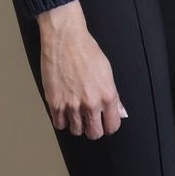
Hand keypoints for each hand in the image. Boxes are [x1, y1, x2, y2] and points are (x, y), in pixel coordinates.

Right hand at [37, 1, 126, 140]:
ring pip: (76, 131)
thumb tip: (120, 112)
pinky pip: (59, 124)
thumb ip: (114, 96)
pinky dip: (62, 120)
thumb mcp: (108, 72)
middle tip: (91, 121)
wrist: (65, 41)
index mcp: (107, 95)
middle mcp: (90, 103)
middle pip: (94, 133)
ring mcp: (71, 105)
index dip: (110, 126)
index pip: (112, 125)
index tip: (106, 123)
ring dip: (77, 124)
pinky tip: (65, 110)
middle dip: (94, 129)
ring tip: (77, 113)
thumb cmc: (87, 52)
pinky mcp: (54, 104)